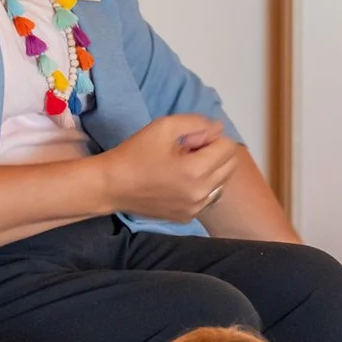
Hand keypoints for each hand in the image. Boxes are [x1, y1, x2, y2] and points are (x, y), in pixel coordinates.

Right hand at [98, 115, 238, 222]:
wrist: (111, 186)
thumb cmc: (135, 153)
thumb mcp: (164, 126)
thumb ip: (197, 123)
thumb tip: (219, 128)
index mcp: (196, 171)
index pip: (228, 148)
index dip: (212, 137)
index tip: (190, 139)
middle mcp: (200, 194)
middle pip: (230, 166)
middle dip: (215, 153)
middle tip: (189, 150)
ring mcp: (195, 209)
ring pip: (221, 183)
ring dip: (210, 170)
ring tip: (185, 166)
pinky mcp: (187, 217)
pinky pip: (207, 197)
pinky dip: (201, 186)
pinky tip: (179, 181)